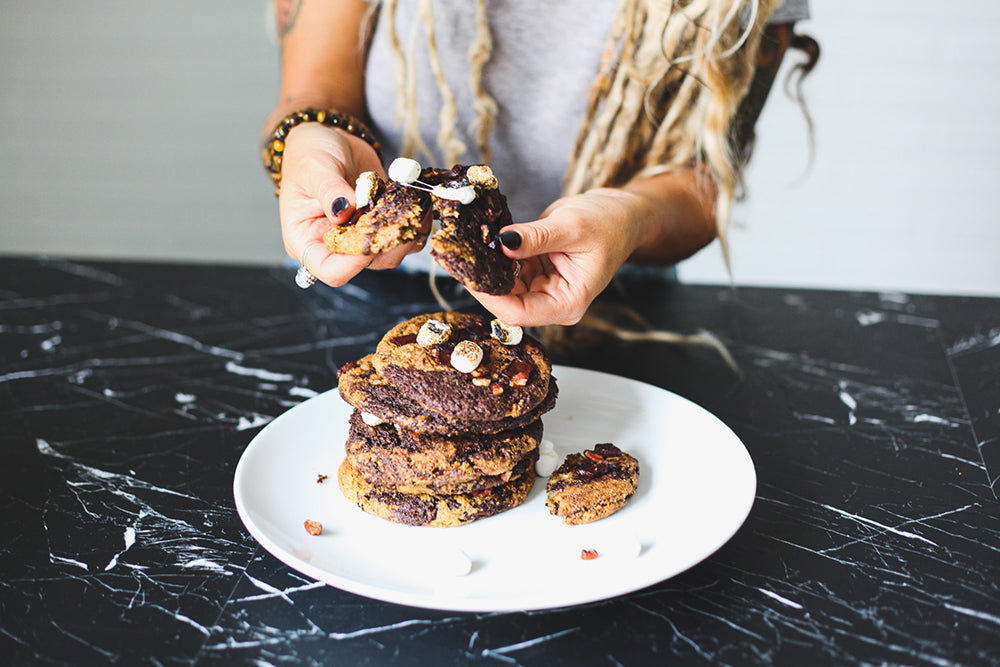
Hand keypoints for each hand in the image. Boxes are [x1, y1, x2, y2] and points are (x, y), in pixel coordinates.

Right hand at [278, 123, 421, 285]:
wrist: (329, 139)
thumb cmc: (309, 153)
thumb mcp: (314, 168)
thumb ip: (330, 191)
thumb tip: (345, 211)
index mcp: (306, 241)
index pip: (332, 271)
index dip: (355, 262)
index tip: (372, 231)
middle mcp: (334, 246)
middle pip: (368, 263)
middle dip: (389, 241)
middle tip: (402, 211)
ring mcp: (360, 237)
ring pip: (392, 253)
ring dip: (408, 232)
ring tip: (414, 203)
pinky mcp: (381, 226)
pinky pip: (404, 236)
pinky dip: (416, 222)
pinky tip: (418, 201)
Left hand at [470, 188, 648, 326]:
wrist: (621, 212)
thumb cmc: (609, 223)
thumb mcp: (572, 226)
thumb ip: (536, 238)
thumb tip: (502, 242)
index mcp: (567, 303)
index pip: (518, 312)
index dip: (489, 296)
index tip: (467, 273)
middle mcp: (552, 301)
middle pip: (505, 301)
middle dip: (482, 279)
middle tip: (456, 254)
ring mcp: (541, 287)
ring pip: (502, 284)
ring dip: (484, 266)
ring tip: (463, 244)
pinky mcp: (534, 271)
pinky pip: (506, 267)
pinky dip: (493, 253)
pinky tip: (478, 239)